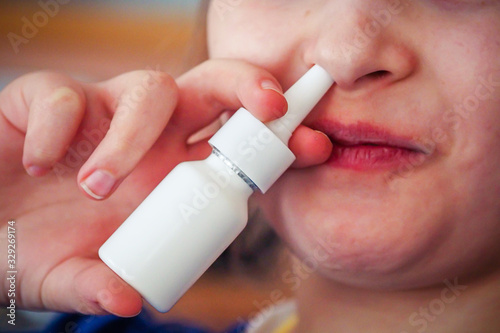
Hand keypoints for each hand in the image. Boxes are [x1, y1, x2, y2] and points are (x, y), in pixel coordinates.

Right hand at [0, 59, 331, 316]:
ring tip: (97, 188)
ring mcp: (98, 114)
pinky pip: (63, 95)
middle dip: (246, 87)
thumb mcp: (72, 275)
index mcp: (167, 177)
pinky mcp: (44, 102)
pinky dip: (56, 125)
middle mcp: (144, 139)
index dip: (274, 142)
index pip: (233, 146)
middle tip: (267, 104)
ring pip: (148, 88)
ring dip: (133, 135)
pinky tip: (39, 163)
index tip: (312, 145)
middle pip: (211, 88)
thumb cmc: (36, 247)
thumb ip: (100, 286)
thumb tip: (131, 300)